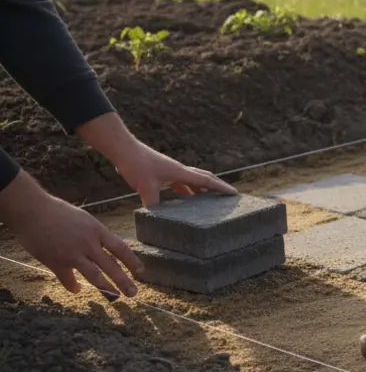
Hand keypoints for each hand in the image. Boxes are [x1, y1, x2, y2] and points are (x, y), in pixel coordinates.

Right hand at [0, 173, 142, 297]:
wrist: (31, 211)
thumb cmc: (57, 212)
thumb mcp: (84, 219)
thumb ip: (95, 234)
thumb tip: (105, 246)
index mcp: (97, 230)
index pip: (121, 248)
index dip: (133, 261)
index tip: (141, 272)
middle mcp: (88, 243)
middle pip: (111, 265)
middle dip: (124, 281)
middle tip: (133, 293)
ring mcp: (72, 254)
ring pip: (94, 275)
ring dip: (106, 288)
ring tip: (115, 296)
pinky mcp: (56, 262)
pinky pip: (68, 280)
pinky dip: (73, 286)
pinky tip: (77, 289)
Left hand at [76, 113, 235, 206]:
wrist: (124, 150)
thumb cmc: (136, 165)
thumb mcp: (145, 187)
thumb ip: (152, 204)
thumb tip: (156, 221)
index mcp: (180, 172)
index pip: (206, 180)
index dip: (221, 187)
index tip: (234, 193)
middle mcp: (180, 170)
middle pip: (205, 177)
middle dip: (217, 186)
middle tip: (228, 195)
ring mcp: (172, 171)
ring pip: (193, 179)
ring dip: (203, 188)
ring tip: (211, 200)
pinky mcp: (163, 173)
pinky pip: (181, 183)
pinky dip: (187, 190)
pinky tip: (187, 199)